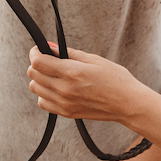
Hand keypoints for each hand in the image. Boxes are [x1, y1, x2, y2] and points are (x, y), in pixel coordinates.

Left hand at [27, 44, 147, 124]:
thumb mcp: (93, 59)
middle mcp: (65, 89)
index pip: (38, 62)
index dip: (35, 52)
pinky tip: (57, 88)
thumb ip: (68, 53)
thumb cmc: (115, 79)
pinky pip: (43, 103)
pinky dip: (45, 94)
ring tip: (54, 74)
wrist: (127, 103)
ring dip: (40, 79)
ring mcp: (64, 103)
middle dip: (37, 63)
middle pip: (33, 75)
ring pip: (35, 89)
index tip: (39, 49)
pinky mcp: (66, 113)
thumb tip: (50, 46)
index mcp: (72, 72)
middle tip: (48, 59)